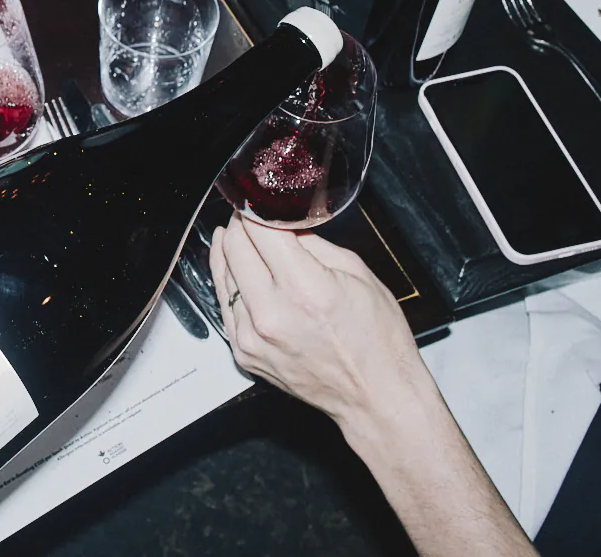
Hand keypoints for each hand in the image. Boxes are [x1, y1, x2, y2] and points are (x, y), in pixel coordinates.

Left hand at [208, 213, 433, 428]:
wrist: (377, 399)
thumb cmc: (378, 342)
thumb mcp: (357, 275)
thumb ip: (312, 243)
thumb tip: (281, 221)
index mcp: (305, 289)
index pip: (258, 231)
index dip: (254, 209)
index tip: (255, 201)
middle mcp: (272, 314)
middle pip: (234, 249)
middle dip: (239, 226)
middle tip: (245, 215)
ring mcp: (253, 338)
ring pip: (222, 277)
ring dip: (228, 252)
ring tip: (234, 238)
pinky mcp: (245, 354)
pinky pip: (225, 307)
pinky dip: (229, 285)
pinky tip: (237, 272)